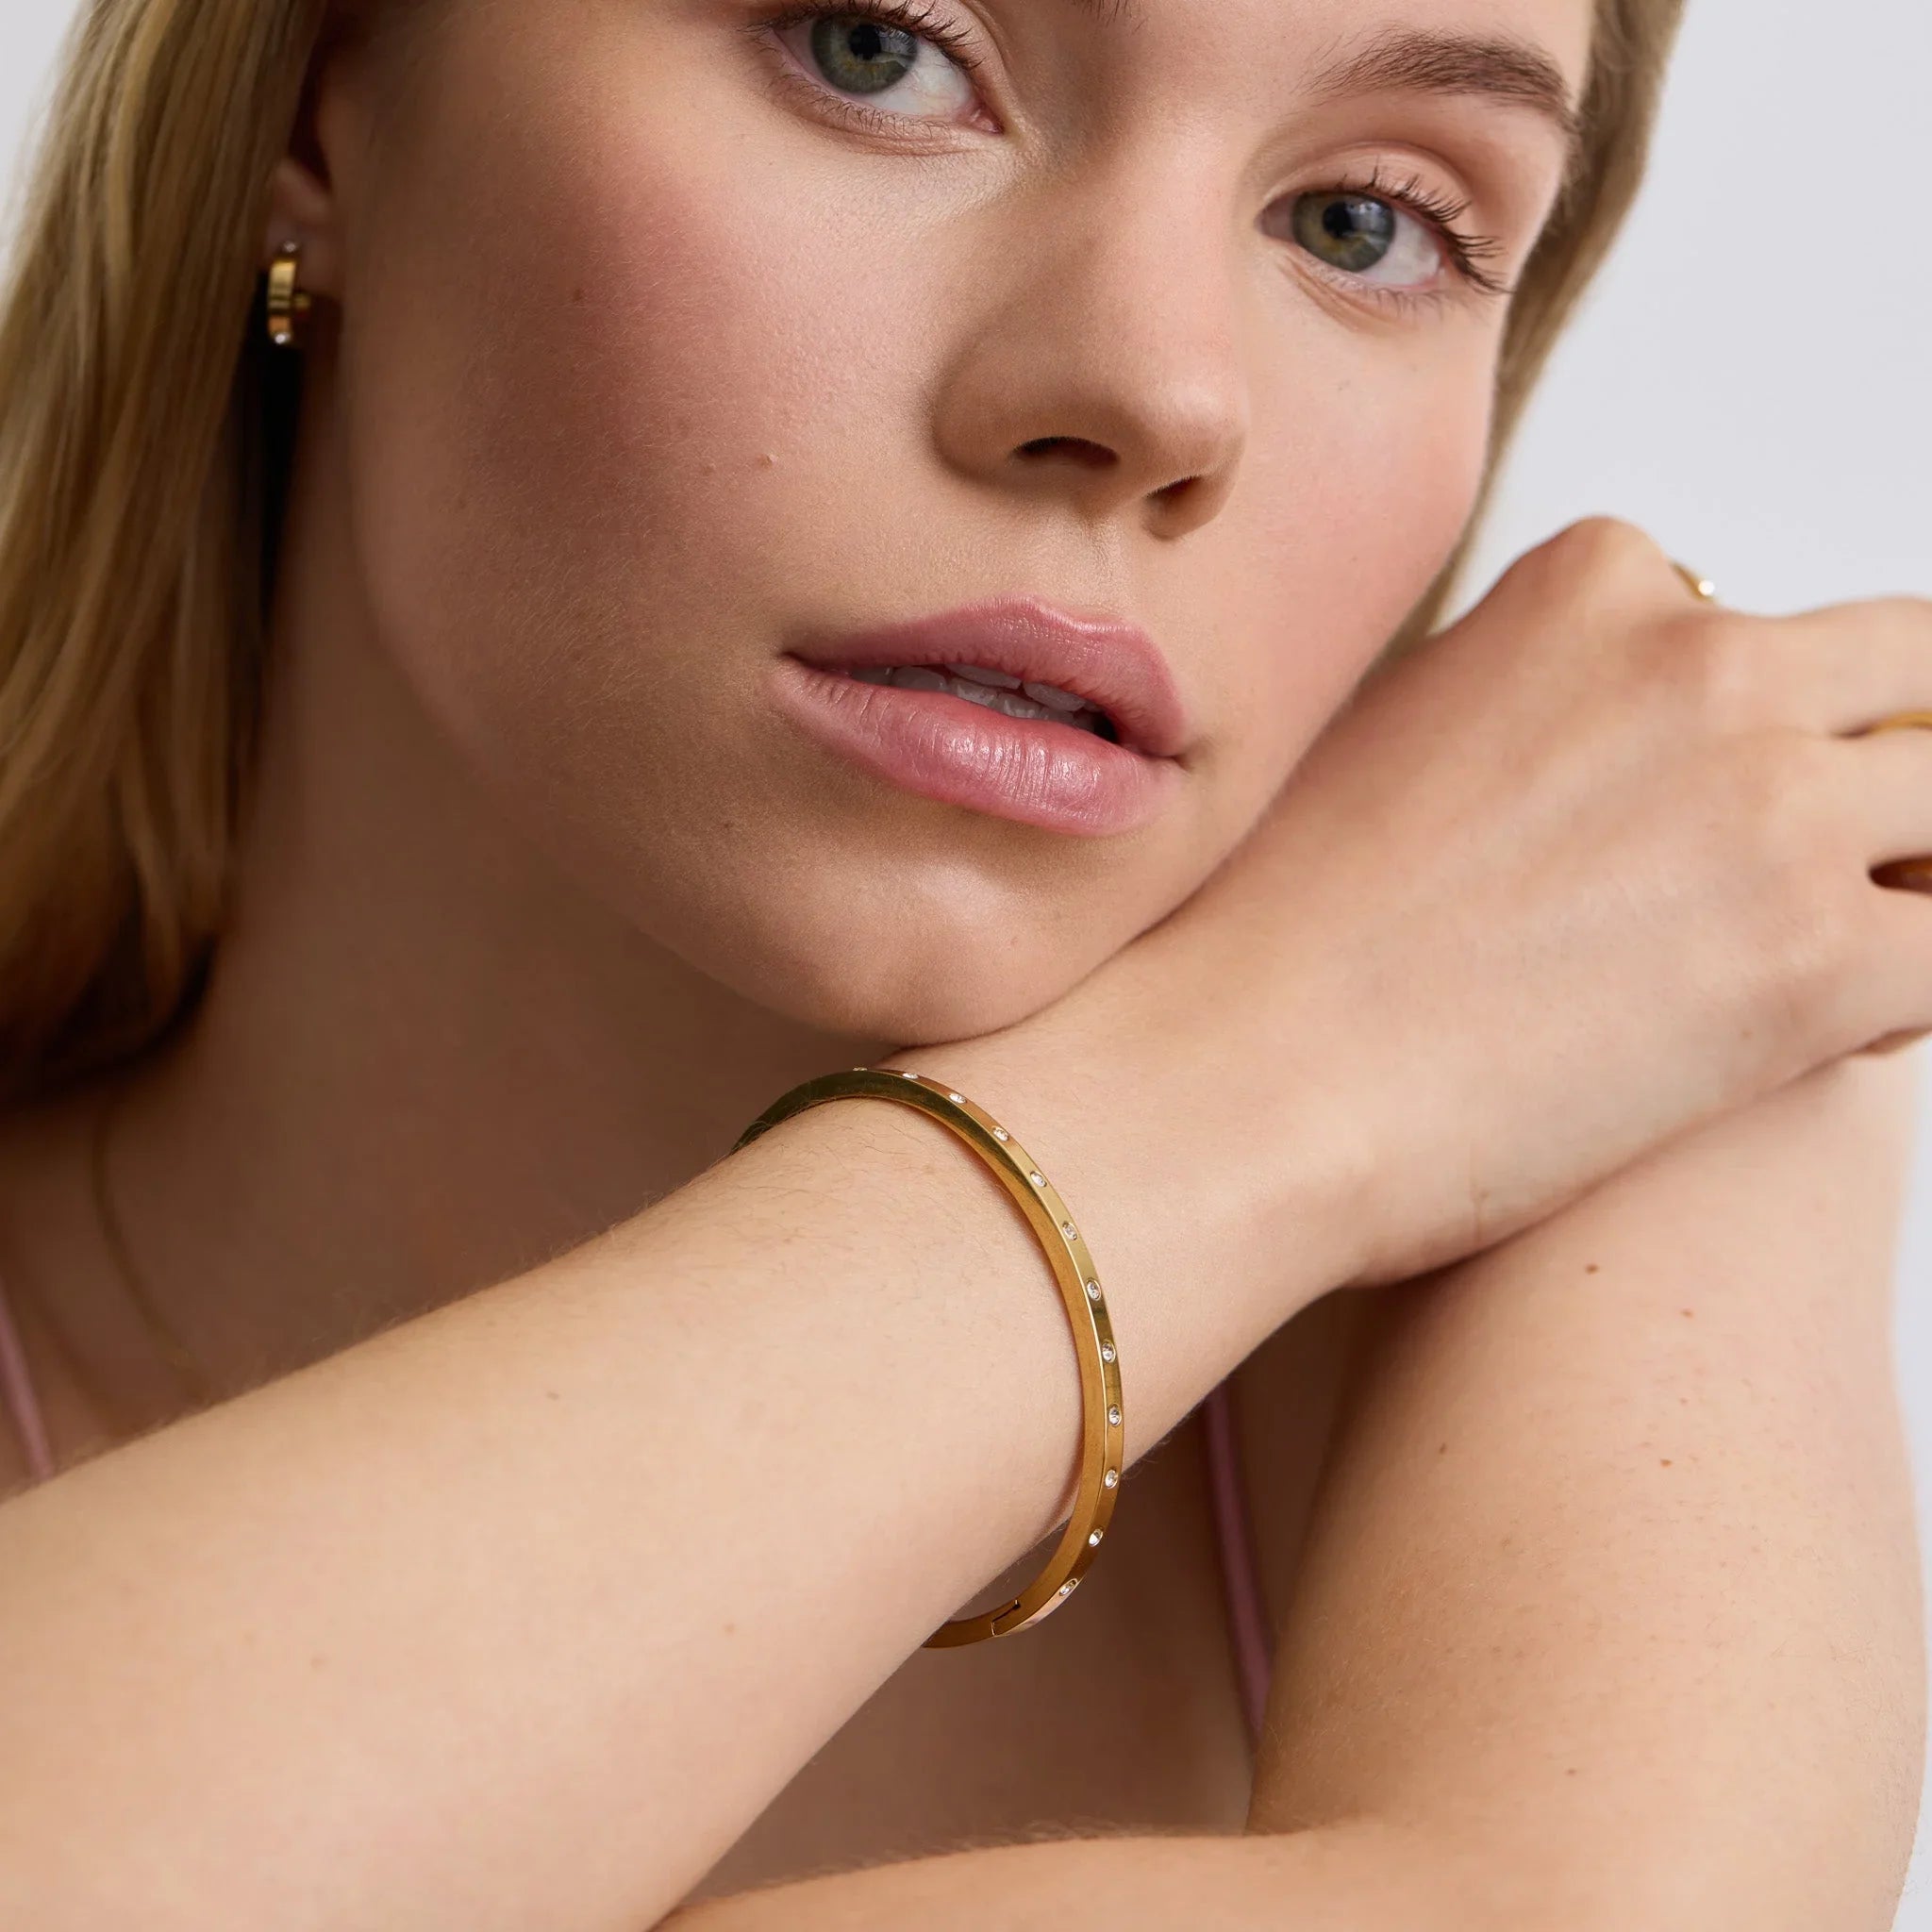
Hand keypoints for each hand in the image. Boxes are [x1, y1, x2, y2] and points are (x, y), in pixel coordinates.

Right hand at [1021, 518, 1931, 1291]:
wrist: (1241, 1075)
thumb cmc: (1279, 938)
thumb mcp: (1396, 737)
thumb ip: (1528, 703)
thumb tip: (1589, 755)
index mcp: (1594, 586)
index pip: (1767, 629)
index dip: (1763, 731)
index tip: (1715, 819)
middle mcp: (1703, 661)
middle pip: (1911, 676)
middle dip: (1887, 768)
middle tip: (1830, 867)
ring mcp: (1772, 802)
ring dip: (1911, 875)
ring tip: (1827, 954)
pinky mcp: (1819, 960)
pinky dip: (1917, 981)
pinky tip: (1834, 1032)